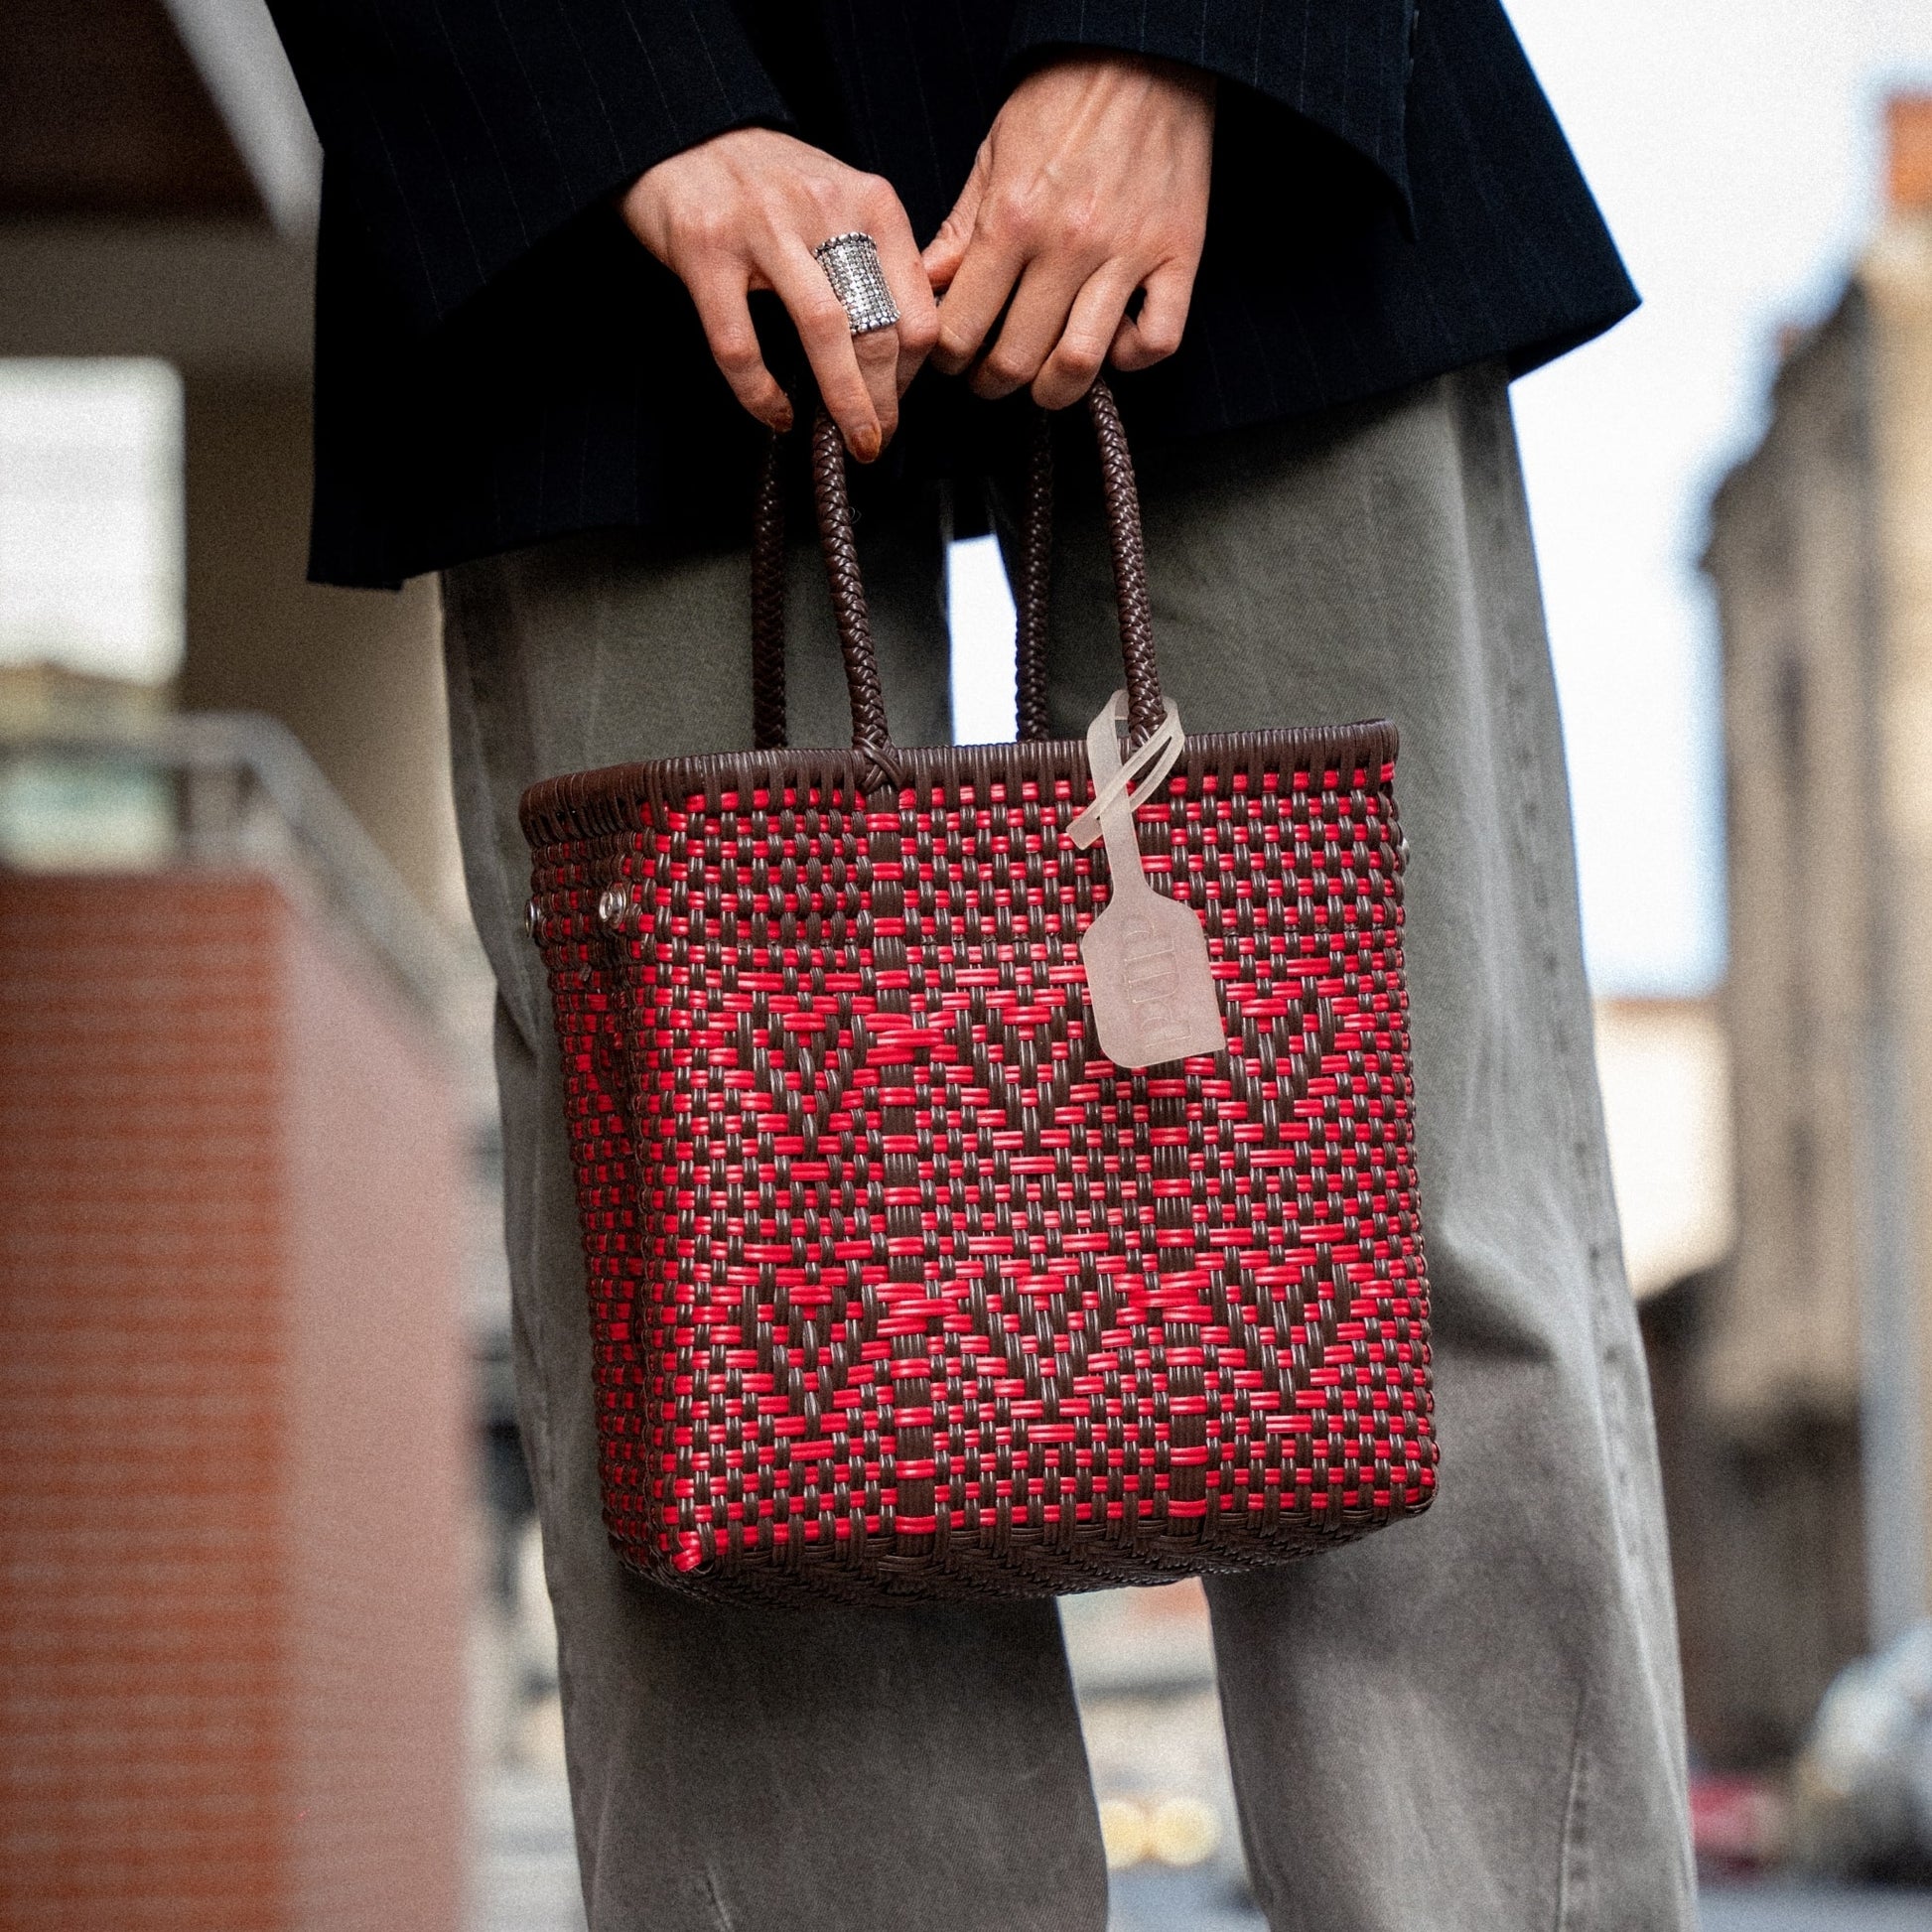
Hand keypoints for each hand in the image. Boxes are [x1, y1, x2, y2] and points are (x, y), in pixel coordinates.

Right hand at [620, 128, 939, 460]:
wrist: (680, 132)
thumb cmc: (768, 183)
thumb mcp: (840, 200)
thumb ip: (878, 258)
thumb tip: (907, 347)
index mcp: (870, 202)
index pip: (917, 308)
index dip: (915, 374)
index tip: (898, 403)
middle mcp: (823, 209)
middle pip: (878, 327)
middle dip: (884, 401)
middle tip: (876, 440)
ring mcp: (763, 228)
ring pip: (825, 334)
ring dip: (845, 403)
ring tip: (848, 442)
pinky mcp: (706, 251)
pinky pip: (741, 346)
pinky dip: (762, 395)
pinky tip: (777, 415)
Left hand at [923, 56, 1213, 409]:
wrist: (1144, 50)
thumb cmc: (1063, 99)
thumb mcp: (993, 154)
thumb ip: (959, 229)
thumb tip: (928, 287)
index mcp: (1012, 219)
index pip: (961, 328)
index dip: (948, 358)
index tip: (952, 357)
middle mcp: (1068, 243)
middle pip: (1016, 360)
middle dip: (992, 382)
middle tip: (989, 376)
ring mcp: (1127, 254)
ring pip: (1080, 364)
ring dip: (1053, 391)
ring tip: (1042, 382)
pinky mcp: (1179, 255)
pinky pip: (1157, 341)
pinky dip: (1132, 358)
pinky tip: (1113, 343)